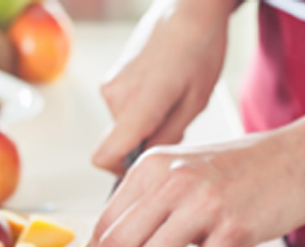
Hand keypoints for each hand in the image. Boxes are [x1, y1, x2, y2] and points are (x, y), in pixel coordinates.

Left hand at [85, 135, 304, 246]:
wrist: (299, 159)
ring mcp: (203, 204)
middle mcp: (172, 181)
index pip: (104, 223)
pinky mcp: (233, 229)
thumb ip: (148, 195)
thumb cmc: (242, 168)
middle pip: (117, 246)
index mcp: (153, 166)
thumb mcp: (183, 165)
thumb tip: (113, 239)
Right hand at [91, 0, 233, 173]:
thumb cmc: (199, 49)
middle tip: (175, 124)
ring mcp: (111, 85)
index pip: (104, 156)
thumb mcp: (194, 103)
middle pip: (118, 143)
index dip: (120, 173)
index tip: (141, 169)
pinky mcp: (112, 78)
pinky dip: (141, 108)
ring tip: (173, 100)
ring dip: (145, 123)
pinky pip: (123, 108)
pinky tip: (165, 88)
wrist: (190, 9)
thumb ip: (168, 138)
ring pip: (122, 126)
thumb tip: (149, 161)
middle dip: (143, 143)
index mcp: (137, 105)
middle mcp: (115, 96)